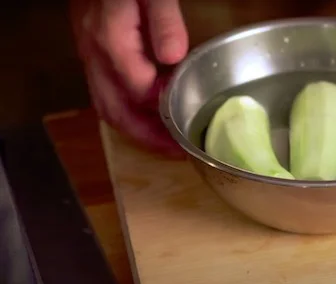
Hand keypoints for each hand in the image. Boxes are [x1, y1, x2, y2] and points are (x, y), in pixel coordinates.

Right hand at [70, 0, 187, 157]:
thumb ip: (163, 20)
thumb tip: (173, 57)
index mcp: (112, 39)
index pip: (138, 91)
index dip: (163, 115)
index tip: (186, 128)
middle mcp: (94, 51)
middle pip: (115, 110)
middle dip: (145, 137)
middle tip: (174, 152)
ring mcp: (89, 52)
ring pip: (106, 104)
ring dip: (134, 129)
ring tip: (163, 142)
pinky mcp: (92, 49)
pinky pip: (104, 91)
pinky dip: (125, 111)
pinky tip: (147, 114)